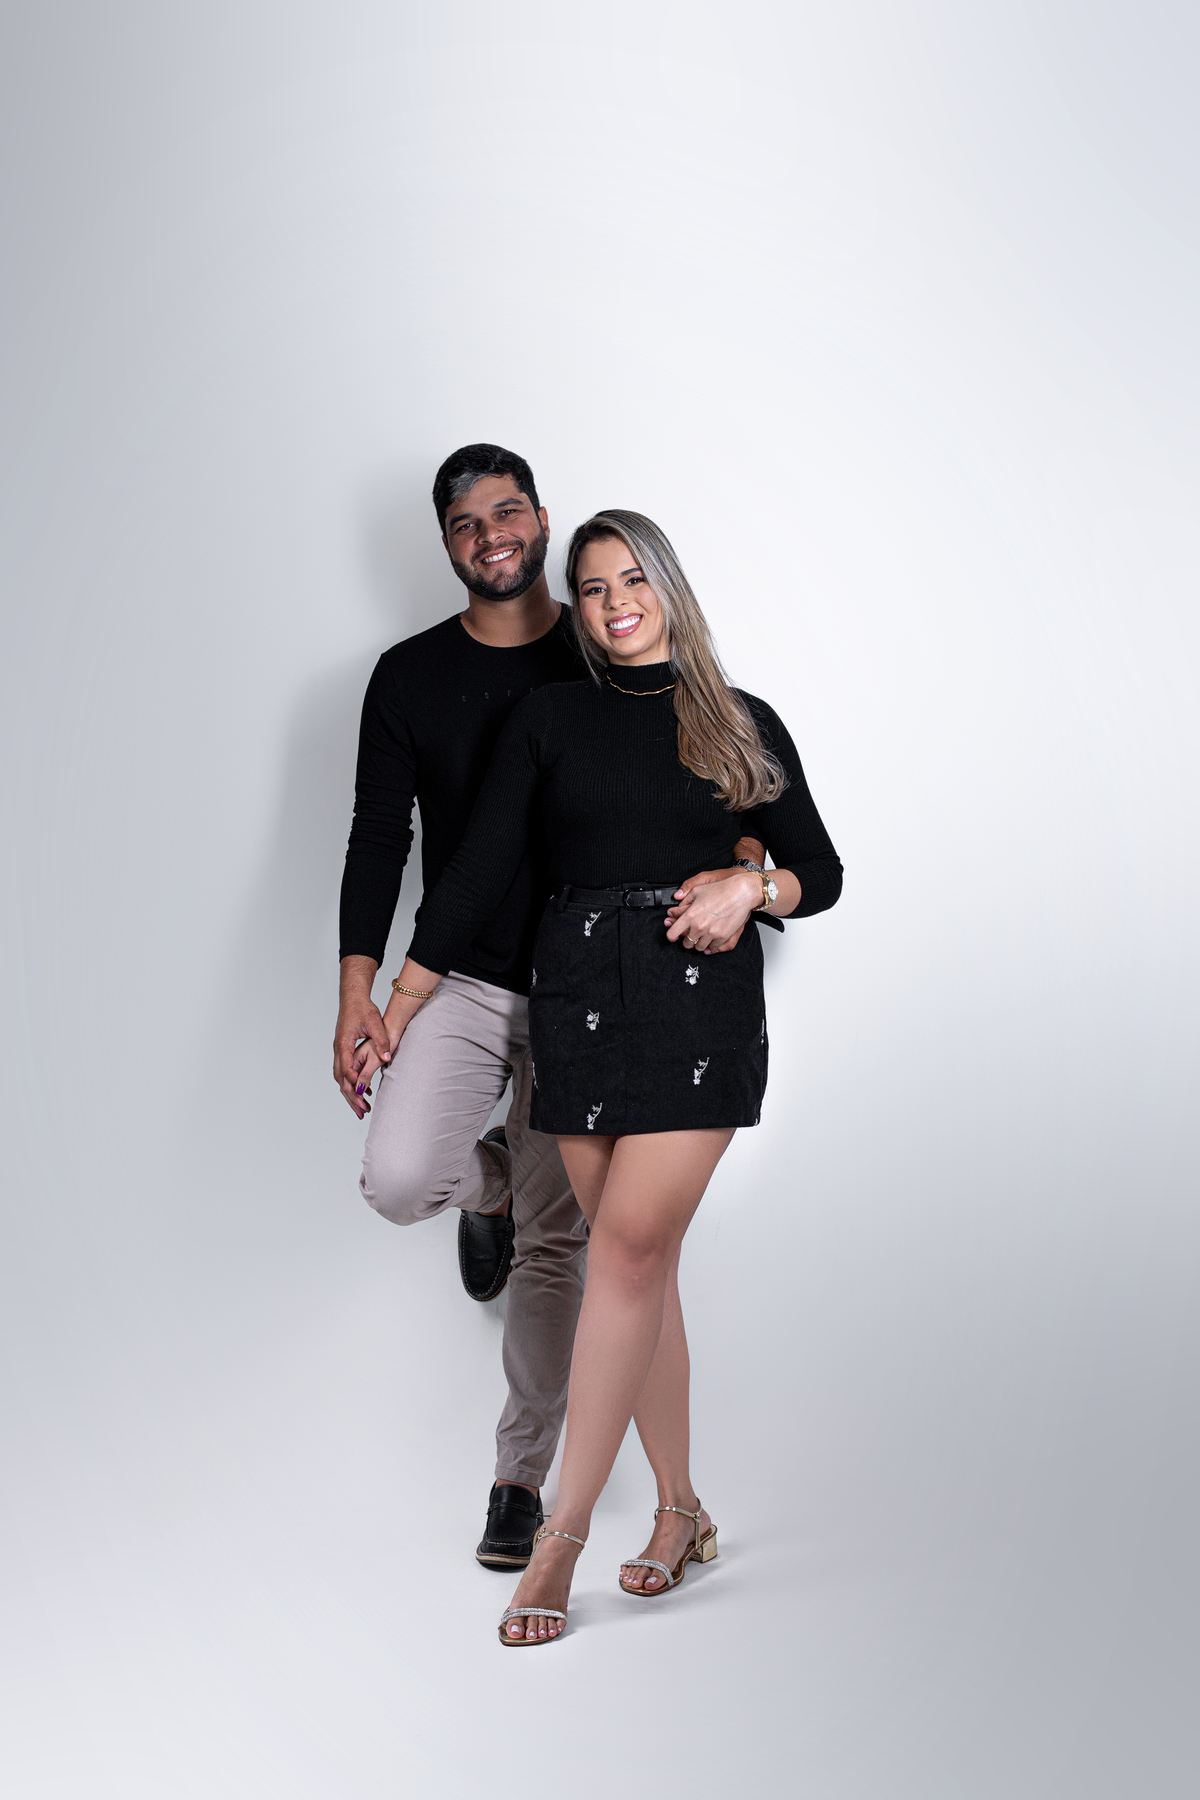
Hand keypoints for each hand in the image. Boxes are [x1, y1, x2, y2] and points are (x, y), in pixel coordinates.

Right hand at [334, 987, 391, 1118]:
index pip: (346, 1070)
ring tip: (362, 1110)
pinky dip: (352, 1083)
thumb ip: (381, 1040)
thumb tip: (387, 1057)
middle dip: (351, 1098)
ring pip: (341, 1078)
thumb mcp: (374, 1023)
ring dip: (350, 1094)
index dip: (354, 1085)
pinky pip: (345, 1071)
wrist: (353, 997)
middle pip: (341, 1080)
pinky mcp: (344, 1050)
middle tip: (362, 1114)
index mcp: (343, 1044)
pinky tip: (364, 1092)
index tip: (363, 1099)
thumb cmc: (363, 1008)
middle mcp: (338, 1049)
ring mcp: (339, 1050)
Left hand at [665, 870, 762, 953]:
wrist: (741, 893)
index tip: (673, 935)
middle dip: (686, 940)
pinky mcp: (722, 937)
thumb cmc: (720, 890)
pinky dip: (711, 944)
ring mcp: (711, 933)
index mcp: (690, 915)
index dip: (671, 935)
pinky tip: (712, 937)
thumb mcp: (697, 890)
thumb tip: (674, 910)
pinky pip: (713, 948)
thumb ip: (684, 901)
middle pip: (686, 944)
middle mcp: (699, 926)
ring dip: (699, 943)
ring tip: (702, 935)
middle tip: (690, 934)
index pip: (672, 933)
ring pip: (699, 947)